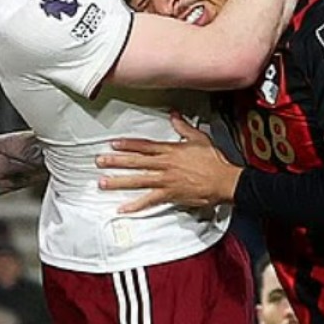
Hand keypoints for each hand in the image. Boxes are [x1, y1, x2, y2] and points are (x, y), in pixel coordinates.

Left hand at [96, 111, 242, 213]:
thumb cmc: (214, 161)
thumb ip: (183, 127)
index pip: (144, 146)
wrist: (225, 180)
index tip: (113, 144)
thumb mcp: (199, 138)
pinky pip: (150, 200)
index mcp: (170, 150)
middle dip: (116, 161)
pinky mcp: (171, 194)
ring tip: (103, 183)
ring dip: (119, 181)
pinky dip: (136, 205)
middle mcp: (165, 164)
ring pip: (138, 180)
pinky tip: (123, 208)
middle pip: (136, 162)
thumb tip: (174, 115)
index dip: (128, 144)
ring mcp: (166, 180)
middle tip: (99, 161)